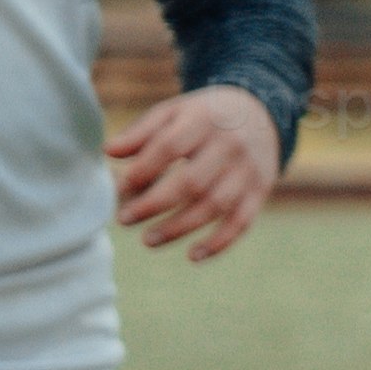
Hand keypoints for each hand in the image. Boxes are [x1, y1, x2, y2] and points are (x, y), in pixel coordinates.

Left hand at [110, 86, 282, 261]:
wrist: (262, 115)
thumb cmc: (204, 117)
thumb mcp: (174, 112)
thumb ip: (141, 132)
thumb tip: (108, 152)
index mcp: (204, 120)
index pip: (170, 147)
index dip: (143, 170)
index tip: (120, 188)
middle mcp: (231, 145)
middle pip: (192, 182)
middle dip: (154, 204)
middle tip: (124, 220)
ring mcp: (248, 171)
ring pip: (214, 206)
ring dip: (179, 228)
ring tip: (148, 240)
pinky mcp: (259, 192)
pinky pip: (241, 222)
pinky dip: (219, 243)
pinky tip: (193, 256)